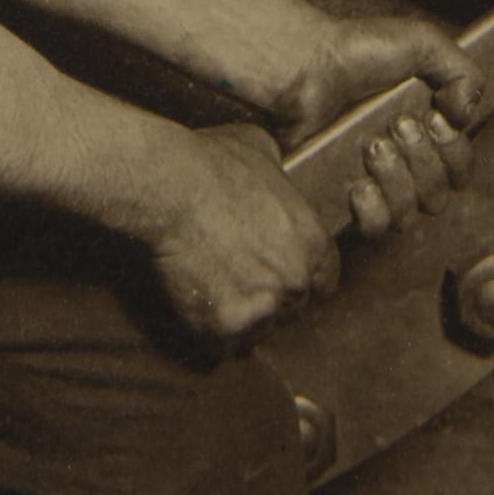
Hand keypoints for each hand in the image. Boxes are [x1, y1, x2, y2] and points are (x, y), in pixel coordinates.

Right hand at [144, 123, 341, 348]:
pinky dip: (209, 333)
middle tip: (237, 280)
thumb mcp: (258, 148)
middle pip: (292, 306)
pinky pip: (222, 346)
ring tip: (213, 293)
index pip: (326, 277)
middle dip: (269, 297)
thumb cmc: (209, 162)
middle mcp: (294, 282)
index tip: (281, 274)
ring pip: (259, 330)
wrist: (167, 187)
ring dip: (242, 319)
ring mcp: (261, 309)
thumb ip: (278, 175)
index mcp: (311, 242)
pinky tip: (195, 306)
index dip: (303, 275)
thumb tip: (276, 174)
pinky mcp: (224, 328)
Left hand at [261, 9, 482, 245]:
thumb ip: (462, 70)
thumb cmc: (354, 50)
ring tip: (372, 146)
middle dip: (424, 160)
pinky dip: (373, 208)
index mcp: (424, 132)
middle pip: (440, 195)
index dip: (455, 151)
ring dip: (397, 179)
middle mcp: (402, 162)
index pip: (461, 168)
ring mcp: (371, 182)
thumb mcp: (420, 42)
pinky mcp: (340, 196)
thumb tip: (468, 112)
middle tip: (397, 125)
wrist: (304, 65)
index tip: (435, 118)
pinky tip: (359, 181)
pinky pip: (373, 227)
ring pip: (410, 213)